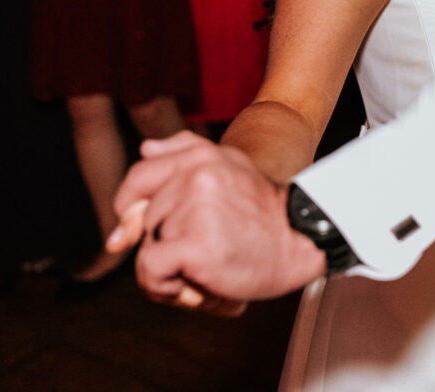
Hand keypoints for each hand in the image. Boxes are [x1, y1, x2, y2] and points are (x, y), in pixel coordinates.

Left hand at [111, 131, 326, 307]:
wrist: (302, 239)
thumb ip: (183, 151)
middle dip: (161, 242)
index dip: (132, 207)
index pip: (139, 176)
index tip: (148, 228)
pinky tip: (192, 286)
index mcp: (200, 156)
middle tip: (198, 250)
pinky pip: (150, 270)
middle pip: (142, 220)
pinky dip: (163, 286)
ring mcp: (194, 208)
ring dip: (166, 267)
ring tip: (203, 266)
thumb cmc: (262, 211)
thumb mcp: (229, 166)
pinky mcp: (194, 244)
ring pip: (145, 248)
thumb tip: (143, 148)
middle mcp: (195, 175)